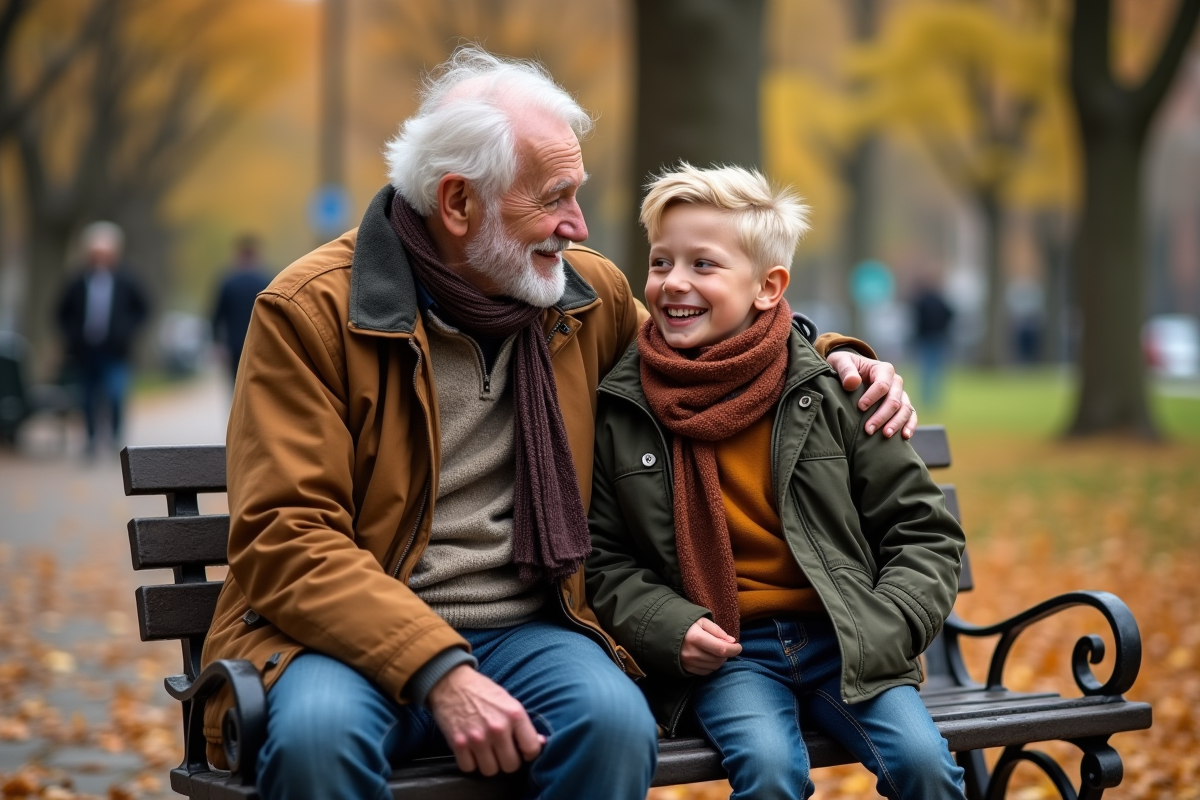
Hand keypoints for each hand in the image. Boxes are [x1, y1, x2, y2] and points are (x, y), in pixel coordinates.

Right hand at [427, 665, 544, 775]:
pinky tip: (471, 750)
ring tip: (485, 751)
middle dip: (507, 760)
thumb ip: (523, 724)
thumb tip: (541, 743)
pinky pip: (469, 768)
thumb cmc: (482, 691)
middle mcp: (498, 728)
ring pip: (490, 771)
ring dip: (488, 764)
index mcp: (514, 715)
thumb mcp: (508, 701)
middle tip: (501, 751)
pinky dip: (470, 763)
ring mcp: (477, 738)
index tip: (521, 750)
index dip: (528, 753)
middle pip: (511, 766)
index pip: (531, 749)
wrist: (451, 682)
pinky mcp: (458, 744)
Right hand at [680, 618, 741, 674]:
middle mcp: (691, 652)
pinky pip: (706, 672)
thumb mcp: (701, 621)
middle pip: (719, 659)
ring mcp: (688, 662)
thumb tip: (732, 642)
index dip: (734, 649)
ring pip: (714, 667)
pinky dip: (711, 666)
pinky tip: (708, 657)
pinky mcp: (686, 669)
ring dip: (719, 660)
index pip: (722, 649)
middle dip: (726, 653)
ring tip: (716, 650)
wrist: (663, 633)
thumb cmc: (685, 624)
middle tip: (724, 645)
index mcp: (695, 638)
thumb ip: (717, 631)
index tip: (739, 646)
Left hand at [825, 351, 917, 438]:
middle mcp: (895, 382)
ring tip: (885, 435)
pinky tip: (905, 436)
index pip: (882, 385)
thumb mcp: (840, 362)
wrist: (851, 373)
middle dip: (882, 416)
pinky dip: (910, 426)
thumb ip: (845, 370)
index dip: (872, 397)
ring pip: (905, 409)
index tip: (860, 407)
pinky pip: (911, 415)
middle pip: (894, 400)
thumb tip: (852, 382)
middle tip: (868, 429)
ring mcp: (900, 394)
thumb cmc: (845, 367)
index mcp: (883, 370)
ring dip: (896, 423)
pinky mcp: (902, 406)